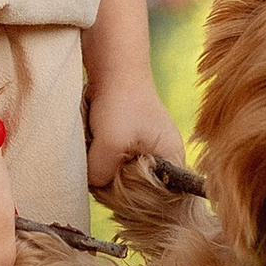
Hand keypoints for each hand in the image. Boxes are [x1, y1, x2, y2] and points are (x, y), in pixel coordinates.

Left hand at [84, 71, 187, 197]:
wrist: (112, 67)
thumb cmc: (121, 102)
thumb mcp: (111, 144)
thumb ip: (102, 174)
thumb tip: (94, 185)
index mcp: (172, 161)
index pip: (156, 199)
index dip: (132, 199)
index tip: (112, 186)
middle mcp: (162, 158)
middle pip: (134, 189)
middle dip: (112, 178)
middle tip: (98, 158)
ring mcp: (144, 149)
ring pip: (117, 174)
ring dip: (101, 165)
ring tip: (96, 143)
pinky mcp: (126, 141)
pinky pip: (109, 160)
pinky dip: (97, 153)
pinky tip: (92, 139)